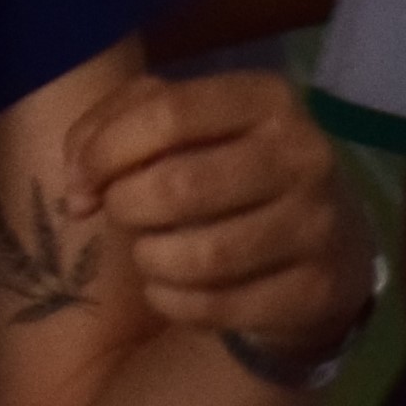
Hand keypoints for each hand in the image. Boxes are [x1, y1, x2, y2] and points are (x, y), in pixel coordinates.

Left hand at [57, 67, 372, 355]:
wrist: (325, 243)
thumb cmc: (228, 172)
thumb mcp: (184, 126)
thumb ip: (116, 123)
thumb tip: (80, 180)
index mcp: (268, 98)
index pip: (169, 112)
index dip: (106, 151)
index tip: (83, 183)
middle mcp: (303, 154)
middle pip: (179, 186)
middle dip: (127, 208)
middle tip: (124, 216)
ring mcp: (316, 224)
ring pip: (199, 257)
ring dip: (151, 260)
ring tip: (152, 252)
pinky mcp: (314, 290)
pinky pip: (215, 307)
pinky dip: (174, 302)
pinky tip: (177, 288)